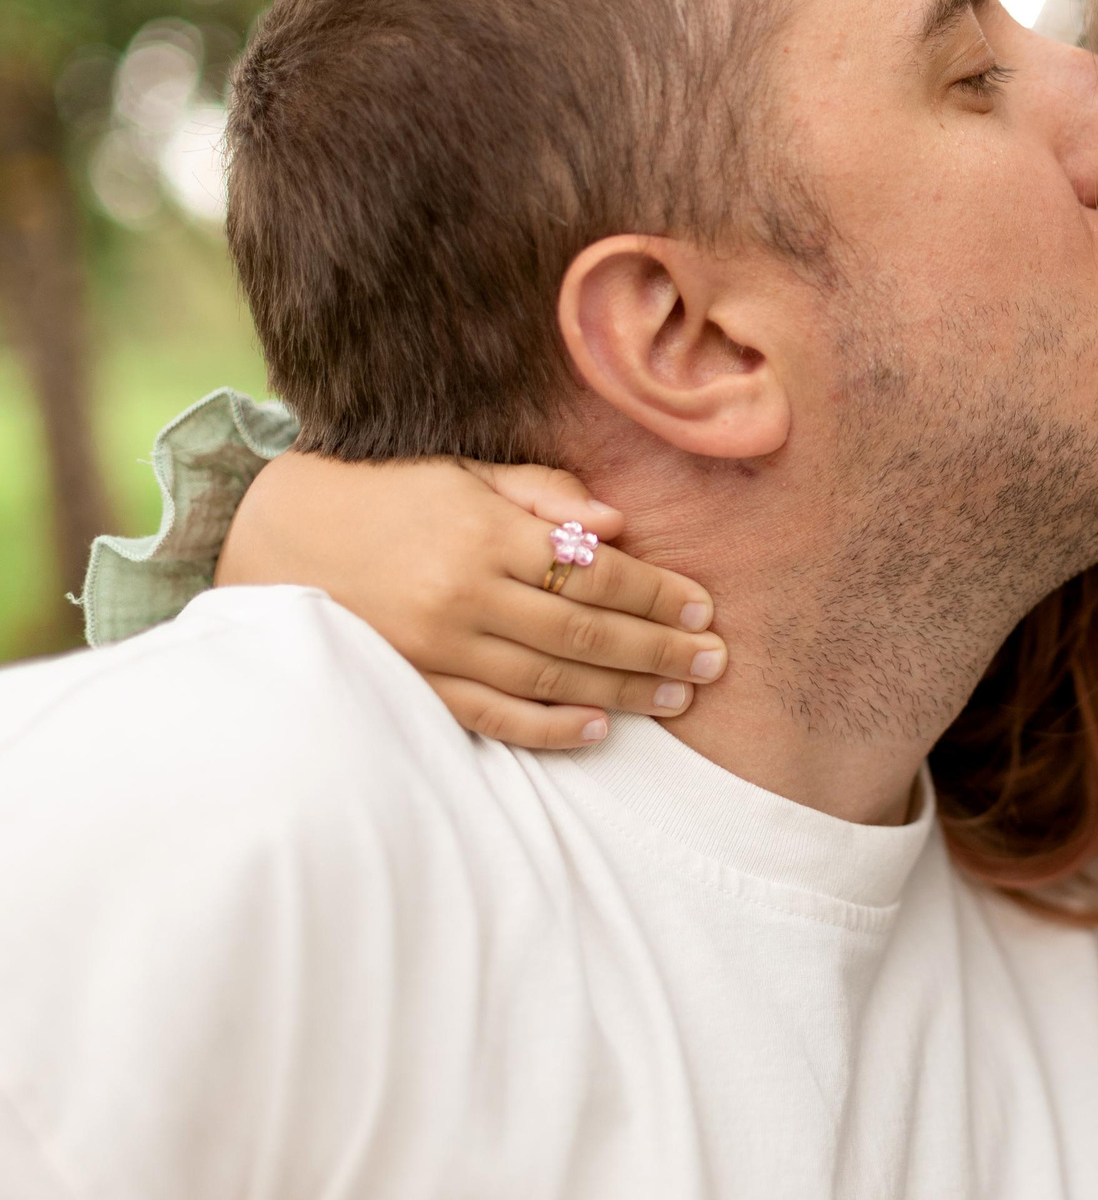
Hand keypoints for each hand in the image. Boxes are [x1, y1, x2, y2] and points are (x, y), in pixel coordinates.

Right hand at [217, 453, 721, 749]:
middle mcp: (464, 593)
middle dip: (658, 648)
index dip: (657, 593)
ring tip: (677, 696)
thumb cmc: (389, 497)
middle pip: (585, 630)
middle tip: (714, 662)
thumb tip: (618, 525)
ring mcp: (435, 646)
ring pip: (549, 678)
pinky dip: (549, 727)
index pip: (595, 572)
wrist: (276, 536)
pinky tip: (598, 729)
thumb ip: (543, 496)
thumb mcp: (465, 475)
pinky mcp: (411, 684)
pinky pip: (492, 716)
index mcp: (485, 533)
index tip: (703, 607)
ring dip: (622, 691)